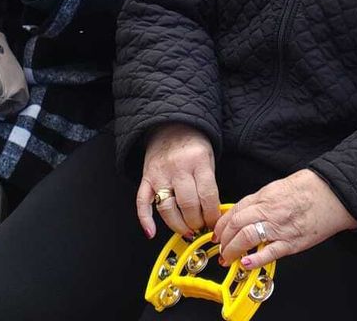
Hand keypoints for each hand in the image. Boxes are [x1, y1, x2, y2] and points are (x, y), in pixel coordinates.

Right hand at [137, 124, 219, 238]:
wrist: (171, 125)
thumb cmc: (193, 144)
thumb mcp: (209, 158)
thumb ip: (209, 184)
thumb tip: (212, 215)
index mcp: (198, 161)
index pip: (207, 195)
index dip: (212, 215)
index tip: (215, 224)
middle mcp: (178, 168)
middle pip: (188, 205)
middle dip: (197, 222)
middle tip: (202, 227)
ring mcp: (160, 174)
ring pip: (167, 208)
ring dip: (178, 225)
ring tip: (187, 231)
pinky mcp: (146, 178)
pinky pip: (142, 201)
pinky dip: (145, 219)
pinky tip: (152, 232)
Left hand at [213, 169, 356, 271]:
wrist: (332, 193)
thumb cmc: (309, 188)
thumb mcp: (278, 187)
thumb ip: (261, 200)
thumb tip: (244, 212)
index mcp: (265, 196)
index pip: (235, 211)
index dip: (222, 224)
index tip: (217, 233)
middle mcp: (269, 211)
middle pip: (237, 225)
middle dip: (224, 239)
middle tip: (221, 248)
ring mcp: (280, 227)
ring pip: (247, 237)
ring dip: (233, 250)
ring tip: (228, 258)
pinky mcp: (292, 242)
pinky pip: (269, 252)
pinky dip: (255, 260)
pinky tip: (246, 264)